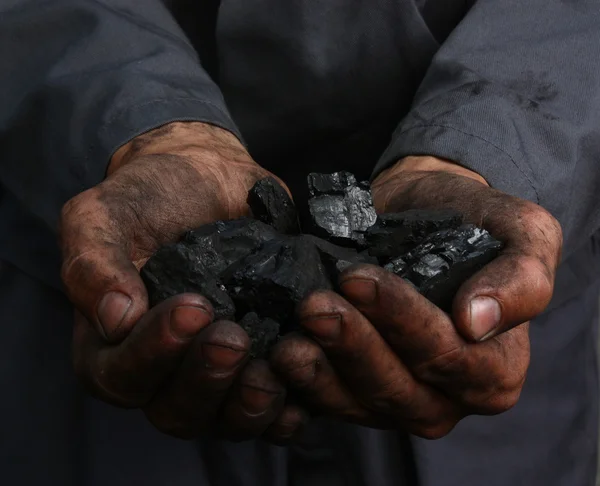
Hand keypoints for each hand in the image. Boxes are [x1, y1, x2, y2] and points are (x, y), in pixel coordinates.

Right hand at [60, 122, 306, 442]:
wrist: (210, 180)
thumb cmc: (149, 199)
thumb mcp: (103, 217)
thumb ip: (93, 264)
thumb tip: (114, 320)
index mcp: (114, 347)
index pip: (120, 375)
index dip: (154, 352)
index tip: (191, 308)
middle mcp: (164, 372)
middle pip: (176, 410)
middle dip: (206, 379)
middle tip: (234, 338)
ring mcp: (215, 375)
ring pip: (225, 420)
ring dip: (249, 405)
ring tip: (272, 372)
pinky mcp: (259, 366)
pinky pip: (271, 408)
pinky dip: (287, 409)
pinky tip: (304, 393)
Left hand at [271, 156, 561, 437]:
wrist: (419, 211)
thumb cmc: (474, 221)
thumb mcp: (522, 233)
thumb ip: (522, 277)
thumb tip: (478, 321)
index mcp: (495, 370)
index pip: (451, 359)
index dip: (405, 324)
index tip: (361, 282)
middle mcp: (448, 396)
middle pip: (400, 389)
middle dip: (354, 347)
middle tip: (314, 306)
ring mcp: (399, 398)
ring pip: (360, 402)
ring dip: (322, 372)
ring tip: (289, 339)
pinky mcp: (357, 391)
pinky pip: (330, 401)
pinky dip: (304, 383)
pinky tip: (279, 354)